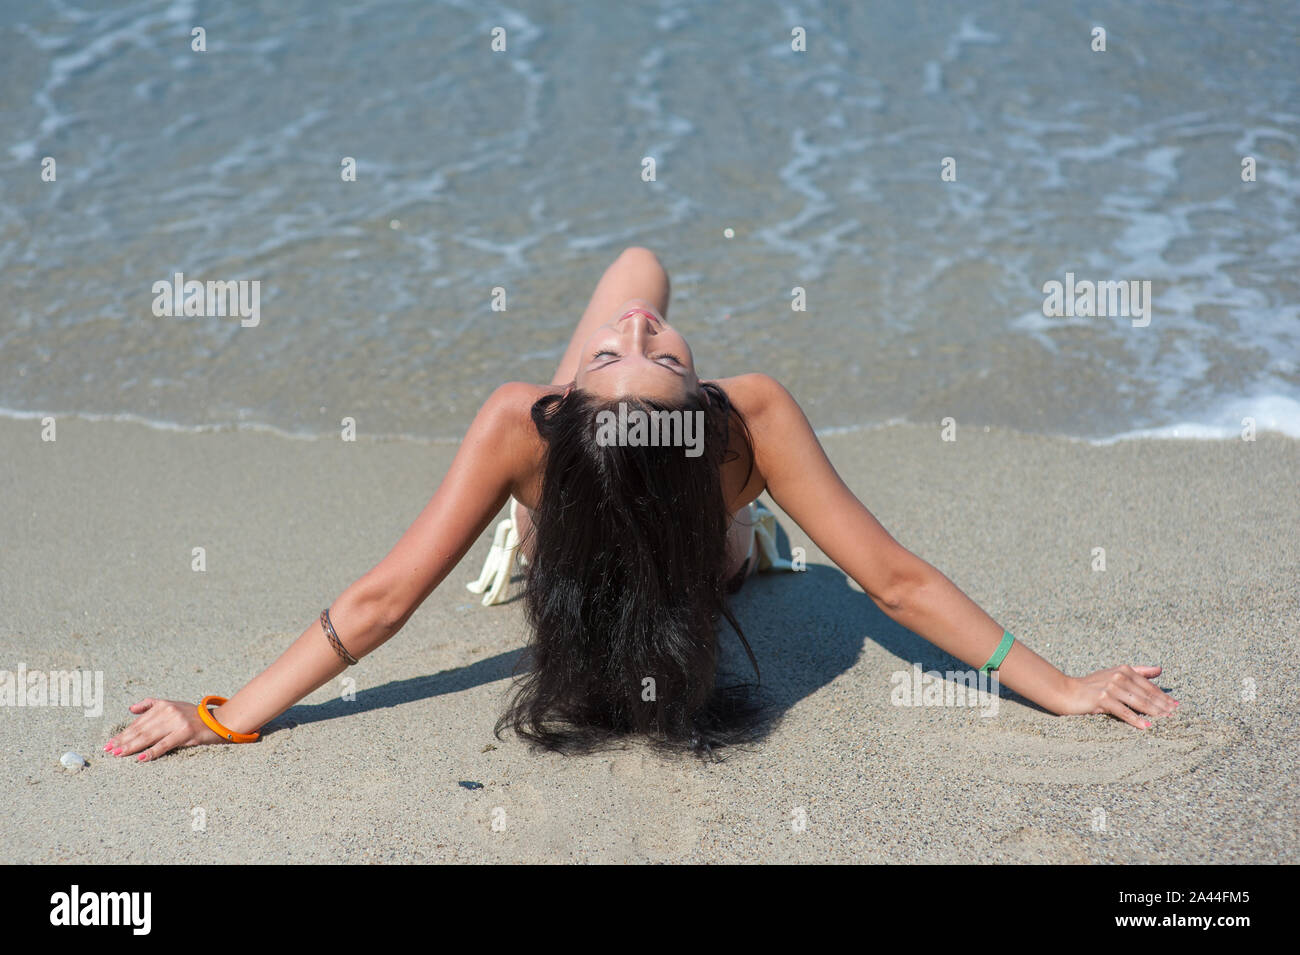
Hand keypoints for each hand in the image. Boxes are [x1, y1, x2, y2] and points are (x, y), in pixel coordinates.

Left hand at [104, 698, 227, 761]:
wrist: (219, 720)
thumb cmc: (194, 715)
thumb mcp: (174, 705)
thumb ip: (152, 705)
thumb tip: (131, 709)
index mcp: (163, 705)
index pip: (139, 722)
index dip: (123, 732)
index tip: (110, 742)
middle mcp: (168, 712)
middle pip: (141, 729)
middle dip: (123, 740)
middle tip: (109, 749)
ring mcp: (177, 722)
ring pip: (149, 737)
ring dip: (131, 747)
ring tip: (118, 754)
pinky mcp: (186, 733)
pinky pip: (165, 745)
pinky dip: (152, 752)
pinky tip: (140, 758)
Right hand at [1054, 665, 1179, 728]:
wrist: (1066, 691)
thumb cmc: (1091, 685)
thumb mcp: (1114, 674)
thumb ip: (1138, 672)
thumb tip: (1160, 669)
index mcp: (1124, 669)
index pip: (1149, 685)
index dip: (1163, 695)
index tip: (1175, 705)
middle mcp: (1118, 676)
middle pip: (1146, 694)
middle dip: (1162, 705)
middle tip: (1175, 715)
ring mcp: (1110, 687)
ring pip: (1138, 702)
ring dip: (1153, 713)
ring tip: (1165, 721)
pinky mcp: (1102, 699)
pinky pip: (1123, 712)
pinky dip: (1135, 720)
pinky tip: (1145, 726)